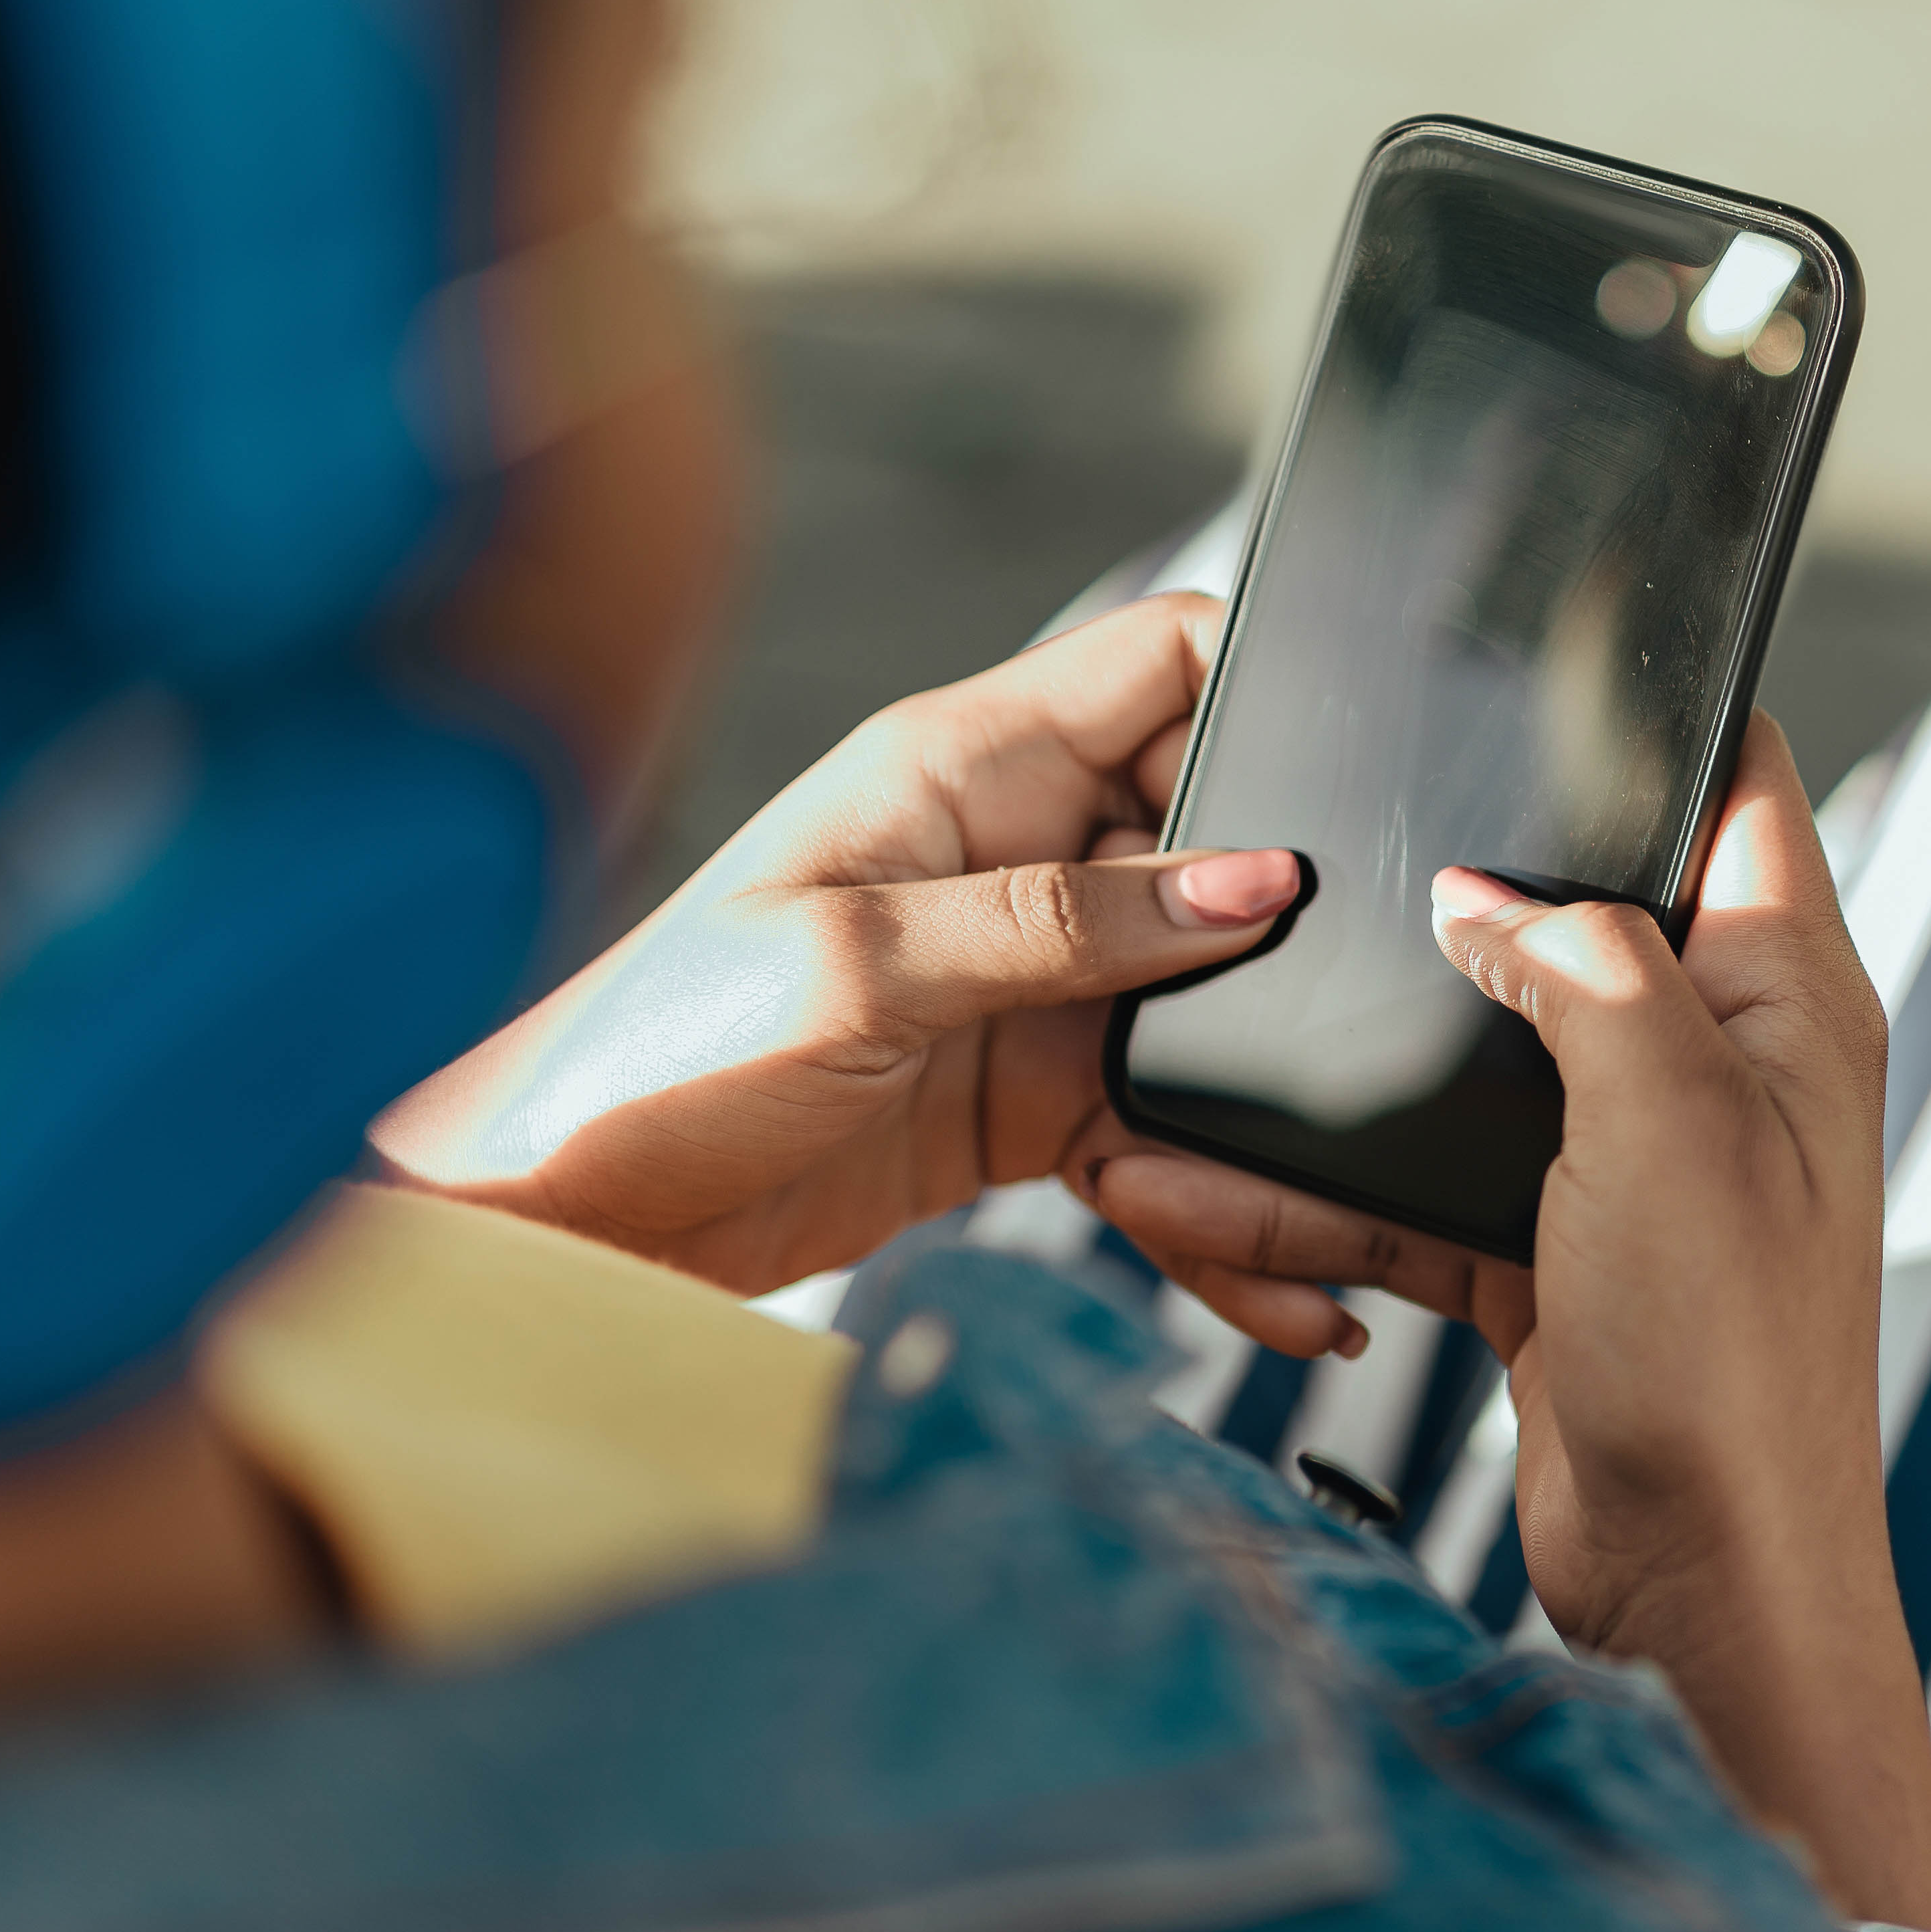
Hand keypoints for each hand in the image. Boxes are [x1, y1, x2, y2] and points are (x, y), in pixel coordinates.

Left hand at [371, 593, 1346, 1325]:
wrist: (565, 1223)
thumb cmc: (660, 1051)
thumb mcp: (869, 963)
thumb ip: (1069, 921)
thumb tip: (1254, 882)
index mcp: (967, 766)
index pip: (1165, 661)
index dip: (1272, 690)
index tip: (1353, 779)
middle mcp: (1014, 854)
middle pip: (1220, 838)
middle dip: (1298, 917)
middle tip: (1364, 1004)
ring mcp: (1030, 978)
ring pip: (1208, 998)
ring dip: (1265, 1084)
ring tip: (1328, 1181)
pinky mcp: (1028, 1095)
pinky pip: (1160, 1126)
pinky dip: (1215, 1201)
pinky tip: (1278, 1270)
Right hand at [1080, 715, 1930, 1931]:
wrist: (1706, 1585)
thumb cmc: (1730, 1353)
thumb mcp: (1668, 1110)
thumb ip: (1582, 964)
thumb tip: (1483, 893)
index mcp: (1783, 994)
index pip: (1739, 789)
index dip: (1653, 709)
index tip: (1539, 649)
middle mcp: (1715, 1061)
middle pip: (1573, 911)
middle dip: (1454, 887)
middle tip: (1335, 834)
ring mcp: (1629, 1159)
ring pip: (1467, 1058)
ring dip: (1351, 1067)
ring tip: (1216, 1041)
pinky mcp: (1551, 1251)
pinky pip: (1418, 1187)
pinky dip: (1323, 1194)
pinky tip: (1205, 1183)